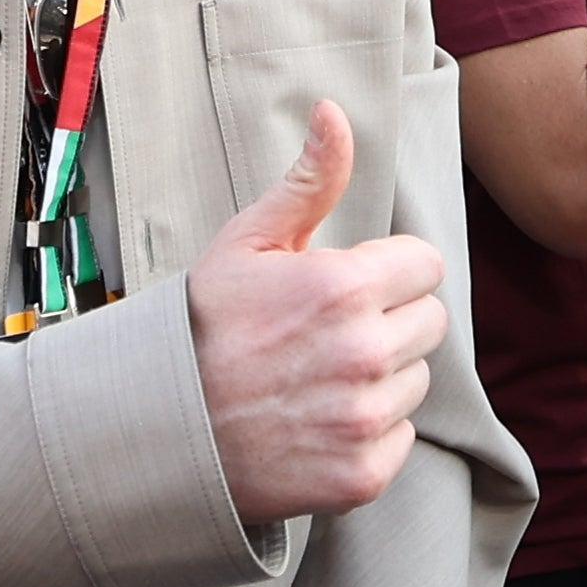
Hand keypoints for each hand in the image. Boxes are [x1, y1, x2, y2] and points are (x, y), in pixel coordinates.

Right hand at [185, 102, 449, 525]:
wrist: (157, 429)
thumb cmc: (202, 327)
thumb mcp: (249, 242)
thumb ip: (310, 180)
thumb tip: (334, 112)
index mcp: (344, 287)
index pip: (427, 265)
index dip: (387, 271)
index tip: (346, 287)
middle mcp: (364, 353)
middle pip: (430, 322)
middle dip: (388, 321)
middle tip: (327, 335)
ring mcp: (364, 418)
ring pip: (417, 381)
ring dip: (380, 379)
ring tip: (316, 380)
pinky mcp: (362, 474)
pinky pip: (401, 438)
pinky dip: (368, 434)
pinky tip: (317, 422)